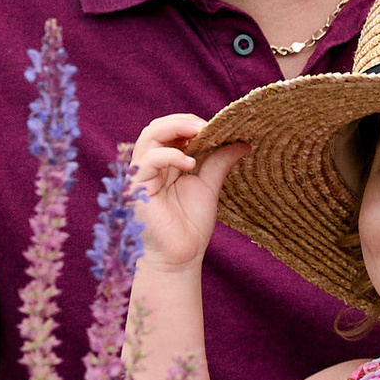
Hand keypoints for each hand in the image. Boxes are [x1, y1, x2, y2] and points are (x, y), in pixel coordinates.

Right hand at [129, 113, 249, 274]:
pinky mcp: (136, 188)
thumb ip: (220, 162)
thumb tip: (243, 141)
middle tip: (207, 125)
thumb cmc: (191, 226)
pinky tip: (190, 163)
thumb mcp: (209, 186)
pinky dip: (170, 156)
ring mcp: (141, 175)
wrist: (180, 257)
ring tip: (199, 132)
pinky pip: (149, 160)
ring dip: (174, 129)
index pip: (171, 132)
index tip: (217, 126)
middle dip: (181, 122)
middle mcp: (150, 166)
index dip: (190, 124)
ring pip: (149, 137)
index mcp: (165, 163)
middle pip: (157, 129)